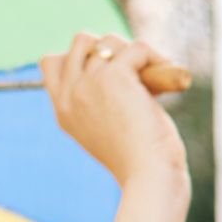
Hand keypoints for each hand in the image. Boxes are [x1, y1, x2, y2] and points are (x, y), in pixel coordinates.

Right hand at [39, 33, 187, 189]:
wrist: (149, 180)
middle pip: (82, 41)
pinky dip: (156, 59)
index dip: (83, 59)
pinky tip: (169, 82)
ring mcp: (89, 83)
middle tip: (138, 76)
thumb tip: (125, 69)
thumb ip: (103, 103)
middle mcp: (71, 94)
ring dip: (137, 54)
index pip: (53, 62)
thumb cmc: (141, 163)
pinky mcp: (115, 77)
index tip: (114, 77)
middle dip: (113, 51)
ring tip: (158, 78)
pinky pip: (137, 48)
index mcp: (64, 110)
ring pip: (110, 41)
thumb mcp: (110, 132)